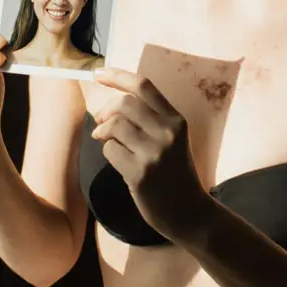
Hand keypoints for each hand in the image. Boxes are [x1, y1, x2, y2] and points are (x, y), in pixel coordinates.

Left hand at [91, 67, 211, 240]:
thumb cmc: (174, 173)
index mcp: (177, 120)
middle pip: (124, 104)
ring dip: (103, 133)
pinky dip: (108, 153)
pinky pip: (110, 151)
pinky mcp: (140, 174)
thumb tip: (111, 105)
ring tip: (107, 142)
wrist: (188, 212)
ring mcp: (155, 153)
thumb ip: (150, 120)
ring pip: (114, 126)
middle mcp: (168, 133)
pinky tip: (119, 163)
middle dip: (106, 112)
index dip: (117, 76)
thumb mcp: (172, 140)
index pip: (144, 86)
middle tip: (101, 124)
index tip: (98, 73)